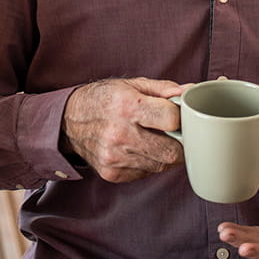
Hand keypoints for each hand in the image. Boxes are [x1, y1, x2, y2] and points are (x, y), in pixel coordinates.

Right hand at [61, 77, 184, 182]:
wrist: (67, 122)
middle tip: (172, 134)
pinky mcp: (112, 173)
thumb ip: (164, 90)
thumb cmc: (102, 99)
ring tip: (152, 139)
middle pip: (171, 151)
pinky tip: (138, 149)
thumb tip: (191, 92)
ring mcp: (115, 157)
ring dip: (163, 154)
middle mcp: (120, 134)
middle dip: (178, 143)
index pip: (172, 120)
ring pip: (161, 165)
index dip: (180, 118)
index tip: (176, 116)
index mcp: (127, 106)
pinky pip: (145, 173)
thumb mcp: (131, 84)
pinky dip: (148, 163)